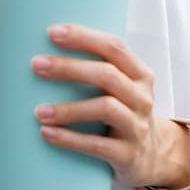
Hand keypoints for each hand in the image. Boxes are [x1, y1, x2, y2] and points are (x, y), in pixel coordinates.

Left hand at [31, 24, 177, 188]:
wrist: (152, 157)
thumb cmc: (124, 115)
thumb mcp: (123, 89)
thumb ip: (99, 71)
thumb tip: (47, 53)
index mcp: (140, 74)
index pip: (114, 47)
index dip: (83, 37)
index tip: (52, 32)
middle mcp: (142, 97)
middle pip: (107, 75)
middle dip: (69, 68)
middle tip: (37, 65)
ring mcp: (137, 126)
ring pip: (105, 108)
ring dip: (68, 108)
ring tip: (39, 111)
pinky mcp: (128, 154)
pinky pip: (97, 145)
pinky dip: (69, 138)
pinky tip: (46, 133)